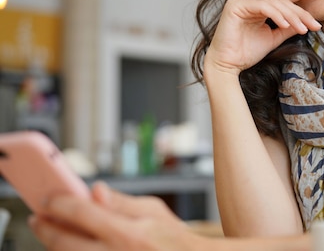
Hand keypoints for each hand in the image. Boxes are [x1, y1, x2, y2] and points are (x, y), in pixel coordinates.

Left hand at [29, 182, 219, 250]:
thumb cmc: (172, 237)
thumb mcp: (153, 210)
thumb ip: (121, 201)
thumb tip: (94, 190)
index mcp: (129, 233)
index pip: (83, 213)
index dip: (60, 202)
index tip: (49, 198)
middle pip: (65, 243)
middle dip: (46, 228)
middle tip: (38, 217)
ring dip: (54, 245)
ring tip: (52, 232)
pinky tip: (70, 246)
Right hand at [205, 0, 320, 73]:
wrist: (228, 64)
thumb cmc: (246, 52)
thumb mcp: (273, 38)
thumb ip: (287, 28)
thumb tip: (303, 22)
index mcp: (260, 7)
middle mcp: (251, 1)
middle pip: (282, 2)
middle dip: (301, 13)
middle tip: (315, 24)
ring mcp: (243, 1)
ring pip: (274, 4)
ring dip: (291, 16)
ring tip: (303, 28)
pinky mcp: (236, 5)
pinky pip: (262, 7)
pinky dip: (276, 15)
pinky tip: (285, 24)